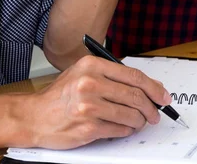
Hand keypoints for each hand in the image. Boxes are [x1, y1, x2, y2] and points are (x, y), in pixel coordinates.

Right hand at [24, 55, 170, 148]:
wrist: (33, 116)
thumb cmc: (60, 95)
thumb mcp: (83, 74)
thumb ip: (112, 76)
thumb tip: (148, 86)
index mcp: (92, 66)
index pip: (133, 76)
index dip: (154, 87)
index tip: (163, 95)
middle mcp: (90, 83)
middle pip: (135, 96)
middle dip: (151, 107)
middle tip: (156, 113)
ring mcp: (89, 106)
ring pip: (130, 114)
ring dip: (140, 120)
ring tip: (140, 121)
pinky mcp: (88, 127)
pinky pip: (119, 129)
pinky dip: (127, 130)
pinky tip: (125, 128)